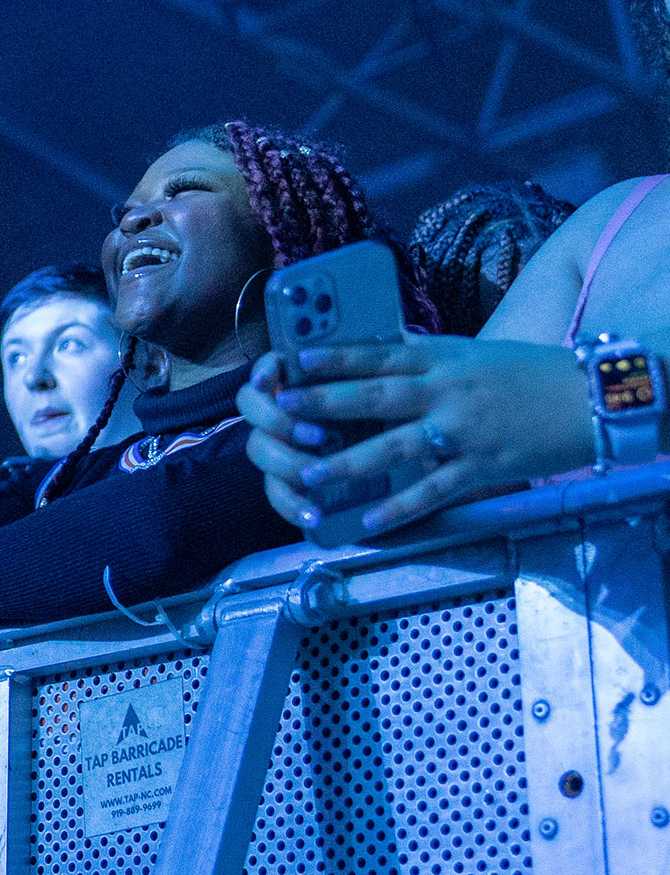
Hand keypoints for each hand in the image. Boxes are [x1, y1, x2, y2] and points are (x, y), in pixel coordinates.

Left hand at [237, 337, 592, 536]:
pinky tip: (366, 523)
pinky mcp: (480, 467)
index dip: (335, 357)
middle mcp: (447, 392)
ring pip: (394, 447)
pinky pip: (432, 491)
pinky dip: (399, 508)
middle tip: (282, 409)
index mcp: (444, 360)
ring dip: (347, 463)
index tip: (295, 359)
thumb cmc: (529, 374)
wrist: (592, 398)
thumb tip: (384, 351)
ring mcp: (462, 431)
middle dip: (325, 403)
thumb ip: (427, 357)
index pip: (380, 355)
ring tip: (307, 475)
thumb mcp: (474, 354)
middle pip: (376, 397)